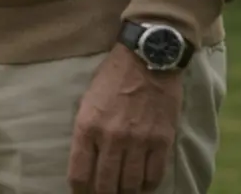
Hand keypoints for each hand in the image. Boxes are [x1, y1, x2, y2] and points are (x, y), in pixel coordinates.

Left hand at [68, 43, 183, 193]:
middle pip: (105, 186)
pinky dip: (146, 186)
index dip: (79, 191)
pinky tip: (141, 184)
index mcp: (87, 125)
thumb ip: (87, 131)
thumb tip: (86, 161)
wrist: (145, 60)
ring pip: (130, 186)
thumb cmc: (112, 78)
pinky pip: (153, 176)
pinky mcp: (161, 142)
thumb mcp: (88, 100)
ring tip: (121, 191)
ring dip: (125, 193)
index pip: (80, 173)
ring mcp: (138, 141)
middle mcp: (111, 137)